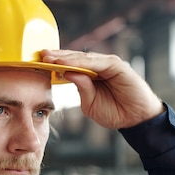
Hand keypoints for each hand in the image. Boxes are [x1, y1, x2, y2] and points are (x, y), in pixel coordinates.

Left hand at [40, 49, 164, 128]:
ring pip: (82, 58)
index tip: (38, 63)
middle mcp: (98, 67)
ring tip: (49, 57)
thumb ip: (81, 89)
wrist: (136, 119)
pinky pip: (95, 62)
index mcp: (90, 76)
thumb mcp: (90, 104)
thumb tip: (67, 74)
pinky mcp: (116, 65)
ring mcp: (107, 64)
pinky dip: (80, 62)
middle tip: (39, 55)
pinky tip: (66, 63)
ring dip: (65, 57)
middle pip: (74, 58)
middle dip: (56, 56)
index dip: (55, 64)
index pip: (70, 66)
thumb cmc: (115, 112)